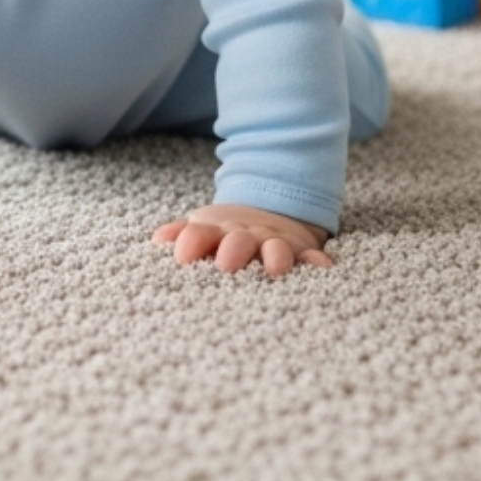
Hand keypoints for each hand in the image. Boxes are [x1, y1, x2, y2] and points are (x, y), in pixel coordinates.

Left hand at [153, 203, 331, 276]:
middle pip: (238, 241)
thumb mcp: (202, 228)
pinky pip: (312, 256)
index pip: (199, 234)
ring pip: (276, 248)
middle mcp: (245, 236)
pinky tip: (322, 269)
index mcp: (216, 232)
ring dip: (275, 256)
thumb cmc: (225, 232)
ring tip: (275, 269)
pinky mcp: (301, 250)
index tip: (182, 256)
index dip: (191, 241)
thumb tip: (158, 240)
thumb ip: (181, 235)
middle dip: (233, 250)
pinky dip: (317, 262)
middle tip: (225, 265)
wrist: (268, 211)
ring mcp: (274, 242)